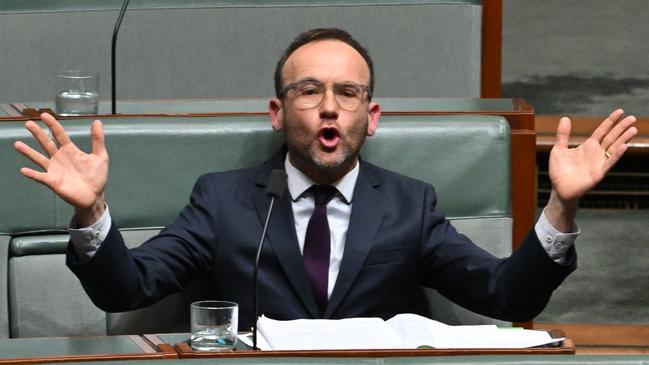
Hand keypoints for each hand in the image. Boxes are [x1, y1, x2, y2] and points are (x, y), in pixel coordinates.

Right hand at [14, 113, 108, 224]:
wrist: (94, 196)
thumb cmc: (96, 176)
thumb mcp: (100, 156)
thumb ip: (97, 140)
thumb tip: (97, 121)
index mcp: (70, 150)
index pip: (59, 135)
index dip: (53, 125)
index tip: (44, 115)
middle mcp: (59, 158)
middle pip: (46, 143)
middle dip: (38, 134)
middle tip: (28, 123)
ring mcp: (54, 169)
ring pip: (39, 158)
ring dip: (28, 152)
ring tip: (17, 144)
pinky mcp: (52, 181)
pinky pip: (40, 177)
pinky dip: (32, 174)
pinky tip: (24, 170)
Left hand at [545, 109, 636, 229]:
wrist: (559, 189)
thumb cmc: (559, 171)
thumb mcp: (558, 149)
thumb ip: (562, 135)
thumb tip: (565, 117)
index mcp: (588, 146)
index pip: (602, 130)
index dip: (610, 121)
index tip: (620, 111)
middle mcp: (596, 153)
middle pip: (611, 137)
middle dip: (621, 128)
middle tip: (632, 118)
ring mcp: (599, 162)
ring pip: (614, 148)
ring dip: (624, 139)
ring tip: (633, 129)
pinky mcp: (599, 172)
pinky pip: (609, 162)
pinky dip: (617, 154)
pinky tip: (625, 146)